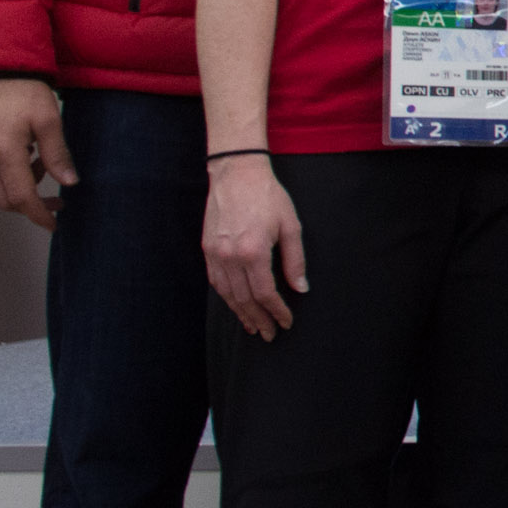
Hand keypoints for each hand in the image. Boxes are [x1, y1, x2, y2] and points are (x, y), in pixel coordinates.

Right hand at [0, 78, 76, 230]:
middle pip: (5, 199)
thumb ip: (57, 154)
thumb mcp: (48, 118)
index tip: (54, 223)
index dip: (39, 214)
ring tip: (44, 163)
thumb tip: (68, 183)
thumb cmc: (20, 88)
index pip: (21, 198)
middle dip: (31, 206)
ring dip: (21, 186)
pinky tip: (26, 154)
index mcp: (3, 153)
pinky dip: (9, 172)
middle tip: (56, 201)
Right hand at [202, 157, 308, 337]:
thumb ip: (295, 260)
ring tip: (252, 326)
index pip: (265, 293)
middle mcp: (230, 256)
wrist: (236, 173)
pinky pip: (215, 281)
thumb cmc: (268, 196)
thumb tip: (301, 288)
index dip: (277, 311)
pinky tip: (235, 305)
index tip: (286, 323)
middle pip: (245, 299)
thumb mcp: (290, 226)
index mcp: (253, 251)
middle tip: (269, 334)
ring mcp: (215, 253)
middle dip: (259, 319)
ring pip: (227, 294)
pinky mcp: (207, 248)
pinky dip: (226, 297)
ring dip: (241, 313)